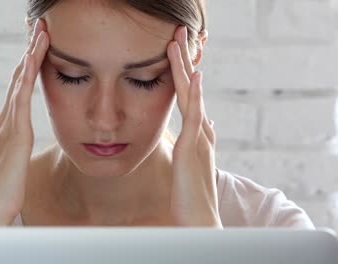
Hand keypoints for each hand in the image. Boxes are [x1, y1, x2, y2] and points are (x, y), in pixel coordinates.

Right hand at [0, 18, 49, 225]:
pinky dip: (26, 76)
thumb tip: (22, 140)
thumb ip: (18, 145)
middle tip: (38, 26)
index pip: (19, 86)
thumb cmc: (7, 187)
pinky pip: (21, 98)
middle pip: (17, 76)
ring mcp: (8, 124)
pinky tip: (32, 59)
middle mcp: (6, 119)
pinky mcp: (15, 133)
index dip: (28, 63)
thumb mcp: (16, 160)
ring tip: (40, 32)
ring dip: (29, 55)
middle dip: (29, 50)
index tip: (38, 43)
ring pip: (19, 81)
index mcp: (8, 124)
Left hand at [167, 26, 221, 227]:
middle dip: (184, 62)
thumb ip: (193, 144)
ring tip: (178, 42)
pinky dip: (197, 95)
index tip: (176, 54)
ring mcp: (199, 137)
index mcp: (197, 134)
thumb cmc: (190, 194)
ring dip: (186, 68)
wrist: (199, 218)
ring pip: (192, 95)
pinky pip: (196, 116)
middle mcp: (201, 131)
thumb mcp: (189, 163)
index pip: (189, 97)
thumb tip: (200, 127)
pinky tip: (196, 76)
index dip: (183, 75)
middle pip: (191, 89)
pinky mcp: (194, 147)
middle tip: (177, 35)